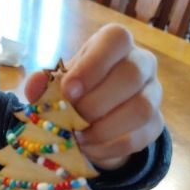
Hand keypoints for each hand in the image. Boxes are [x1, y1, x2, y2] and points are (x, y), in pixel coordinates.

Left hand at [24, 23, 164, 169]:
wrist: (96, 116)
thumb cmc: (76, 90)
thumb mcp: (57, 83)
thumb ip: (44, 83)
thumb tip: (35, 83)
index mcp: (115, 44)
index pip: (116, 40)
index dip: (93, 65)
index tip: (68, 90)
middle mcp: (142, 63)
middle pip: (132, 74)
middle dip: (96, 102)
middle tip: (72, 119)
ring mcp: (153, 93)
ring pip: (141, 108)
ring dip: (105, 128)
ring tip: (79, 138)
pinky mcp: (155, 123)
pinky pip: (140, 137)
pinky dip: (110, 147)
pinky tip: (89, 149)